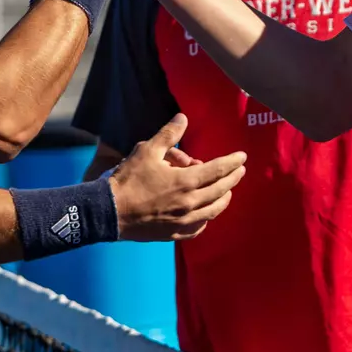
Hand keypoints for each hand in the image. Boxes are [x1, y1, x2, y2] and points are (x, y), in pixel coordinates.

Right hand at [109, 113, 244, 241]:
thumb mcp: (147, 150)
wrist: (109, 211)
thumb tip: (183, 118)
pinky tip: (206, 214)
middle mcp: (190, 203)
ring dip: (223, 199)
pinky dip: (207, 218)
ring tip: (227, 191)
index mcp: (186, 181)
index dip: (232, 162)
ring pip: (213, 211)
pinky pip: (199, 228)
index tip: (242, 157)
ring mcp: (184, 221)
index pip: (218, 170)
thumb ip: (169, 135)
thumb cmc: (129, 179)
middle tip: (240, 171)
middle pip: (221, 191)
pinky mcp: (174, 234)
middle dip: (232, 179)